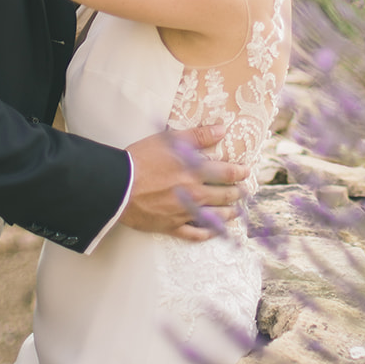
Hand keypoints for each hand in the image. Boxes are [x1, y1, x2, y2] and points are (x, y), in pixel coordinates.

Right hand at [123, 125, 247, 241]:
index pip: (225, 173)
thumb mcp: (169, 139)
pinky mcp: (171, 226)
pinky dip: (207, 234)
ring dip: (228, 213)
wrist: (118, 186)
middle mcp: (193, 194)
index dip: (238, 172)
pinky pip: (194, 234)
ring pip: (214, 216)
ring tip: (237, 211)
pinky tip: (215, 232)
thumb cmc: (141, 160)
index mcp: (194, 172)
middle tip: (244, 192)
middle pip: (223, 195)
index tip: (246, 171)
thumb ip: (198, 135)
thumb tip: (221, 129)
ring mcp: (183, 212)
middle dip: (237, 193)